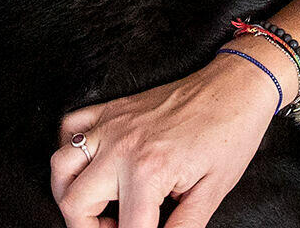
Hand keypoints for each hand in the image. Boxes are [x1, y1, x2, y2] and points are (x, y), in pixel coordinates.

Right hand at [50, 54, 278, 227]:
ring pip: (60, 165)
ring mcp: (114, 122)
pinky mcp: (115, 107)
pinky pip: (71, 125)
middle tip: (121, 227)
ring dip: (71, 193)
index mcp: (148, 170)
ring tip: (100, 204)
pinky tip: (94, 164)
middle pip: (74, 204)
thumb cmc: (232, 134)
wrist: (239, 85)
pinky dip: (71, 148)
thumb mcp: (213, 192)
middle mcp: (123, 145)